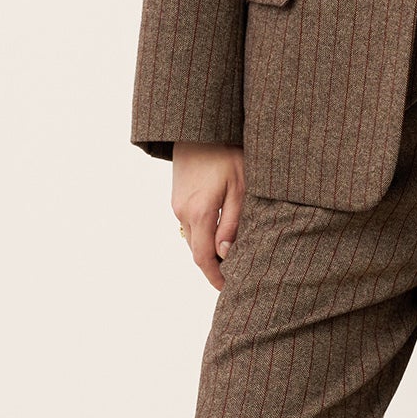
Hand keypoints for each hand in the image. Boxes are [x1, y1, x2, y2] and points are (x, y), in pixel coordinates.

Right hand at [172, 143, 245, 291]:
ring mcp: (177, 205)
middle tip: (234, 277)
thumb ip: (233, 223)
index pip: (203, 259)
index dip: (215, 278)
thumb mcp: (240, 188)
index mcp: (200, 213)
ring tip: (229, 258)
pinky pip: (189, 225)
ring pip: (192, 239)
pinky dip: (202, 236)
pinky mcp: (176, 197)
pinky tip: (218, 234)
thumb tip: (225, 255)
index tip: (228, 289)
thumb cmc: (226, 154)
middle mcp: (183, 213)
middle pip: (196, 252)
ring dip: (207, 251)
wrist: (198, 128)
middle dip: (213, 267)